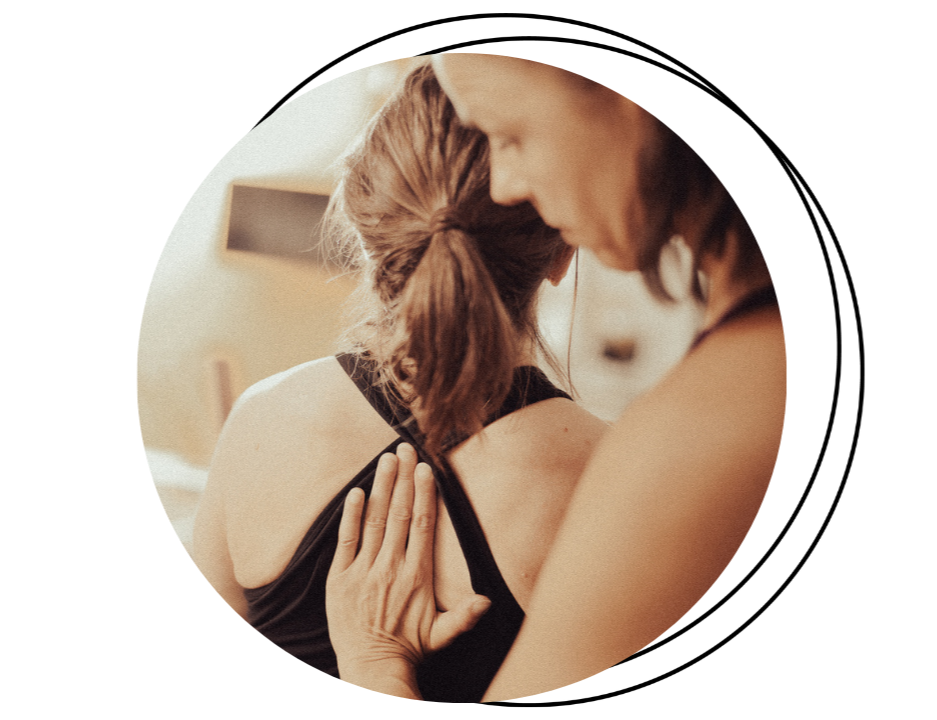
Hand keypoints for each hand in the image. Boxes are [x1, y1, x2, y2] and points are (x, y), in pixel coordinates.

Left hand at [326, 442, 491, 697]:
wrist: (371, 668)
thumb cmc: (409, 649)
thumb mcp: (442, 634)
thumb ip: (464, 616)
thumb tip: (487, 600)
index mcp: (416, 575)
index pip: (422, 525)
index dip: (424, 494)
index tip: (426, 469)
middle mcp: (390, 568)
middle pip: (399, 514)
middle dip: (403, 479)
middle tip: (405, 449)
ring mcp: (363, 571)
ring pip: (374, 521)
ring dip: (381, 488)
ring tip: (386, 460)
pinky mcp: (339, 579)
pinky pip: (346, 540)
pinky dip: (351, 515)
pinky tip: (357, 492)